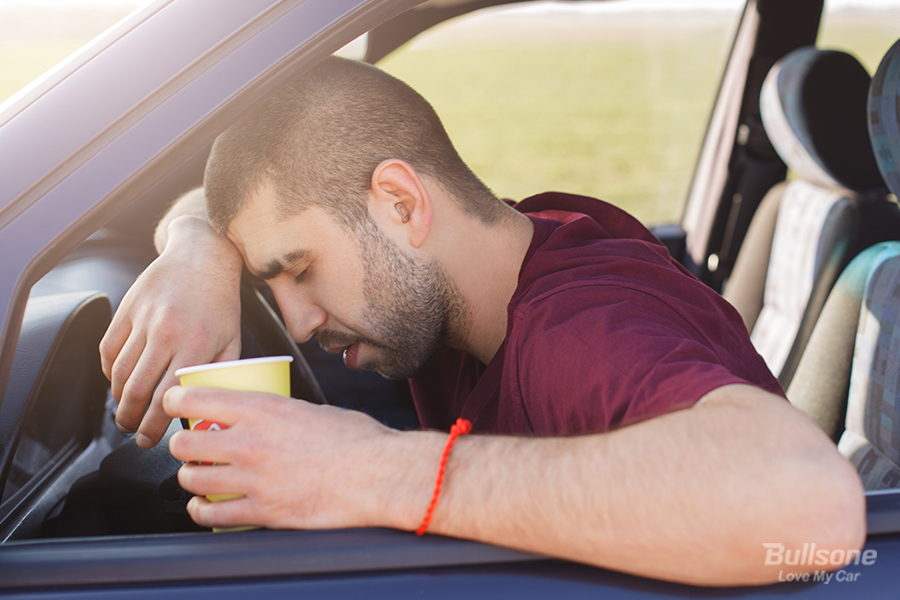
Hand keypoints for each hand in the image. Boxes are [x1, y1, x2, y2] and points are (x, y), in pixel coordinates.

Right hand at [100, 216, 243, 447]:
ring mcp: (143, 320)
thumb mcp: (233, 339)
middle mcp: (167, 333)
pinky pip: (108, 349)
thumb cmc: (221, 301)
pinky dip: (109, 372)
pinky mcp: (127, 309)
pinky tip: (118, 382)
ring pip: (120, 373)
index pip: (169, 397)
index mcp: (196, 344)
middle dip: (132, 420)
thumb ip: (222, 373)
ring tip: (125, 413)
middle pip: (138, 390)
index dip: (155, 426)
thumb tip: (210, 407)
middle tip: (133, 432)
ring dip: (119, 400)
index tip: (149, 441)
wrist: (202, 255)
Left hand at [163, 385, 441, 530]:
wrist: (378, 474)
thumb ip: (281, 413)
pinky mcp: (262, 511)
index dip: (175, 400)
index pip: (196, 399)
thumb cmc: (357, 440)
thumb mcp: (313, 409)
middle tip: (190, 445)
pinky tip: (205, 507)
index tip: (174, 403)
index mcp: (263, 409)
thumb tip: (268, 417)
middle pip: (185, 443)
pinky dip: (202, 511)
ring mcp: (253, 480)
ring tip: (197, 476)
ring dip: (190, 478)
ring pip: (192, 480)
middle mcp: (250, 443)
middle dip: (182, 444)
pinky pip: (213, 514)